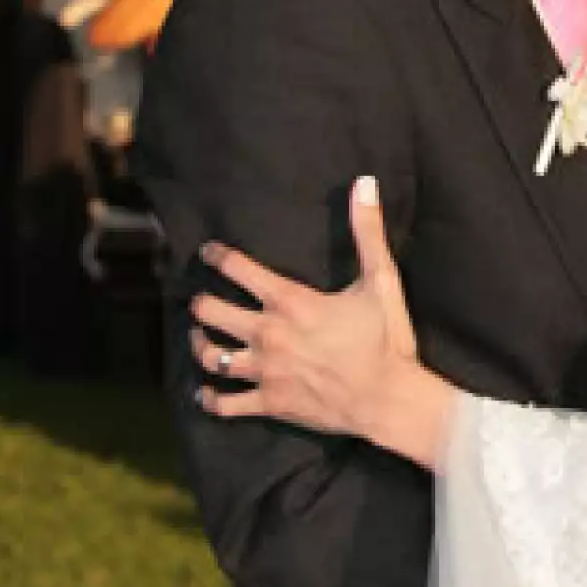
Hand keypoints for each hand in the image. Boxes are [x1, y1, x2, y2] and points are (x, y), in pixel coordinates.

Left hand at [190, 176, 417, 439]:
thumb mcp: (381, 279)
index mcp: (289, 301)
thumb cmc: (386, 339)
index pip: (238, 268)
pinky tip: (206, 393)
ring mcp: (265, 370)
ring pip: (212, 356)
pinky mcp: (270, 402)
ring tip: (199, 338)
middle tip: (201, 300)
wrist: (388, 399)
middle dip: (201, 303)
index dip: (218, 256)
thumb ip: (368, 230)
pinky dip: (211, 398)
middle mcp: (268, 333)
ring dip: (200, 345)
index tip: (208, 252)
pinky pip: (226, 403)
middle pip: (212, 313)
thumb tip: (364, 183)